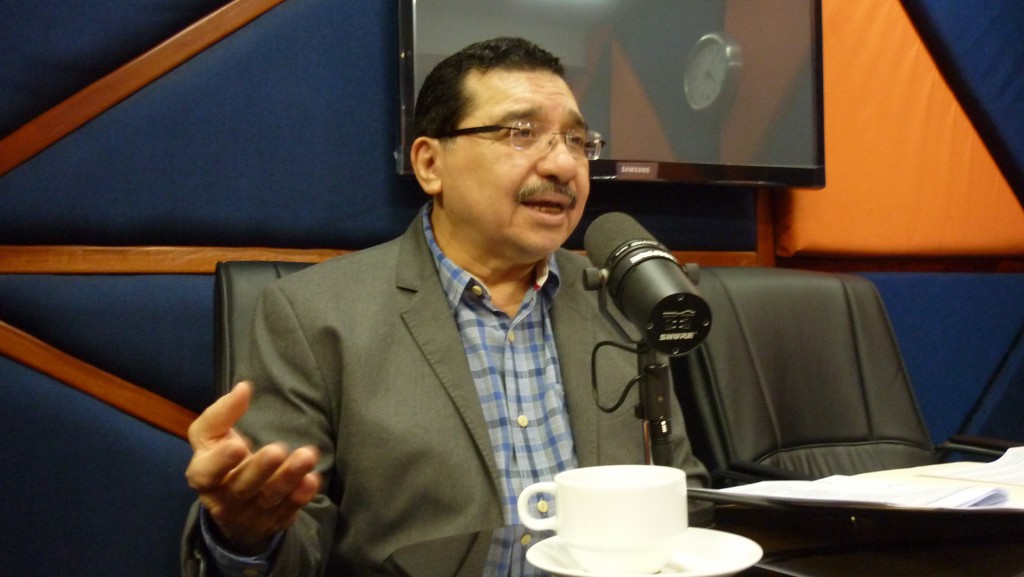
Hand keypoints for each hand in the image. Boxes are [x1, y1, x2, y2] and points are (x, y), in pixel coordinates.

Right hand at [185, 381, 320, 553]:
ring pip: (271, 497)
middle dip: (260, 469)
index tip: (238, 445)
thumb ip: (222, 414)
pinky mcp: (274, 520)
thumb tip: (243, 388)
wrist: (233, 505)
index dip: (221, 462)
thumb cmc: (221, 461)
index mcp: (203, 477)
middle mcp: (225, 500)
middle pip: (243, 486)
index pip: (208, 472)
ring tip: (307, 456)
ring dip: (289, 478)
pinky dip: (301, 495)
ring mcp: (250, 514)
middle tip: (276, 450)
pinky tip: (312, 479)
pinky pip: (289, 509)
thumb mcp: (211, 438)